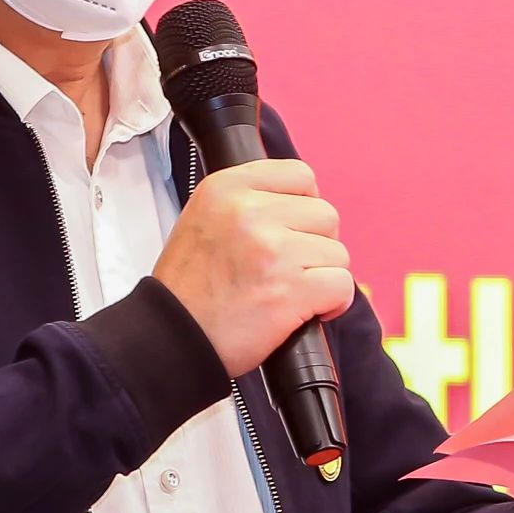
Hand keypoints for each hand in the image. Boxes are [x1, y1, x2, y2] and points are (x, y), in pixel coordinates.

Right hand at [150, 159, 354, 377]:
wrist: (171, 338)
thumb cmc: (189, 288)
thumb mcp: (203, 219)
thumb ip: (248, 202)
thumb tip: (301, 204)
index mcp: (227, 188)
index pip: (299, 174)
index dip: (305, 205)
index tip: (293, 230)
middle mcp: (249, 211)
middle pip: (325, 214)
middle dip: (315, 245)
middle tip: (289, 268)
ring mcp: (272, 249)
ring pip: (338, 252)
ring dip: (323, 275)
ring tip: (291, 291)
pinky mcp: (290, 289)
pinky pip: (342, 285)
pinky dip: (334, 302)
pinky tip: (310, 311)